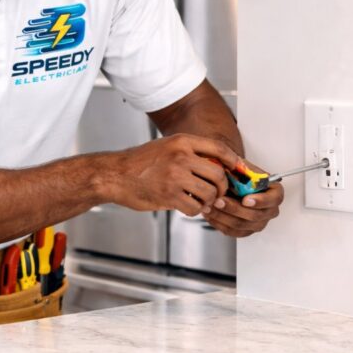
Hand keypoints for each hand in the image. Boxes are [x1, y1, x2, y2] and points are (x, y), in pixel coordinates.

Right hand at [110, 134, 240, 215]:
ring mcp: (175, 176)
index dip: (233, 161)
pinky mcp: (169, 195)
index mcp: (181, 142)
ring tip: (201, 202)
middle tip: (218, 193)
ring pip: (210, 193)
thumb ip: (189, 153)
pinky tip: (188, 207)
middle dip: (222, 188)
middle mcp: (181, 156)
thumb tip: (217, 165)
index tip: (238, 170)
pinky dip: (195, 211)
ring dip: (209, 202)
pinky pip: (195, 207)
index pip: (219, 149)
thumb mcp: (165, 147)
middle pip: (218, 174)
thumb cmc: (140, 162)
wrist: (114, 174)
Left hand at [202, 160, 283, 236]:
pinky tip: (209, 214)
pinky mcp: (245, 231)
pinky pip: (232, 232)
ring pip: (241, 225)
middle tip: (219, 201)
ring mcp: (258, 223)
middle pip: (255, 215)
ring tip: (209, 207)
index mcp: (274, 192)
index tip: (246, 199)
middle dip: (234, 208)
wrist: (231, 182)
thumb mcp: (241, 166)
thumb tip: (231, 166)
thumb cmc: (239, 174)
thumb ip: (240, 168)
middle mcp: (269, 210)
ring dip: (223, 216)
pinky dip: (219, 223)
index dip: (261, 201)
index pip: (274, 199)